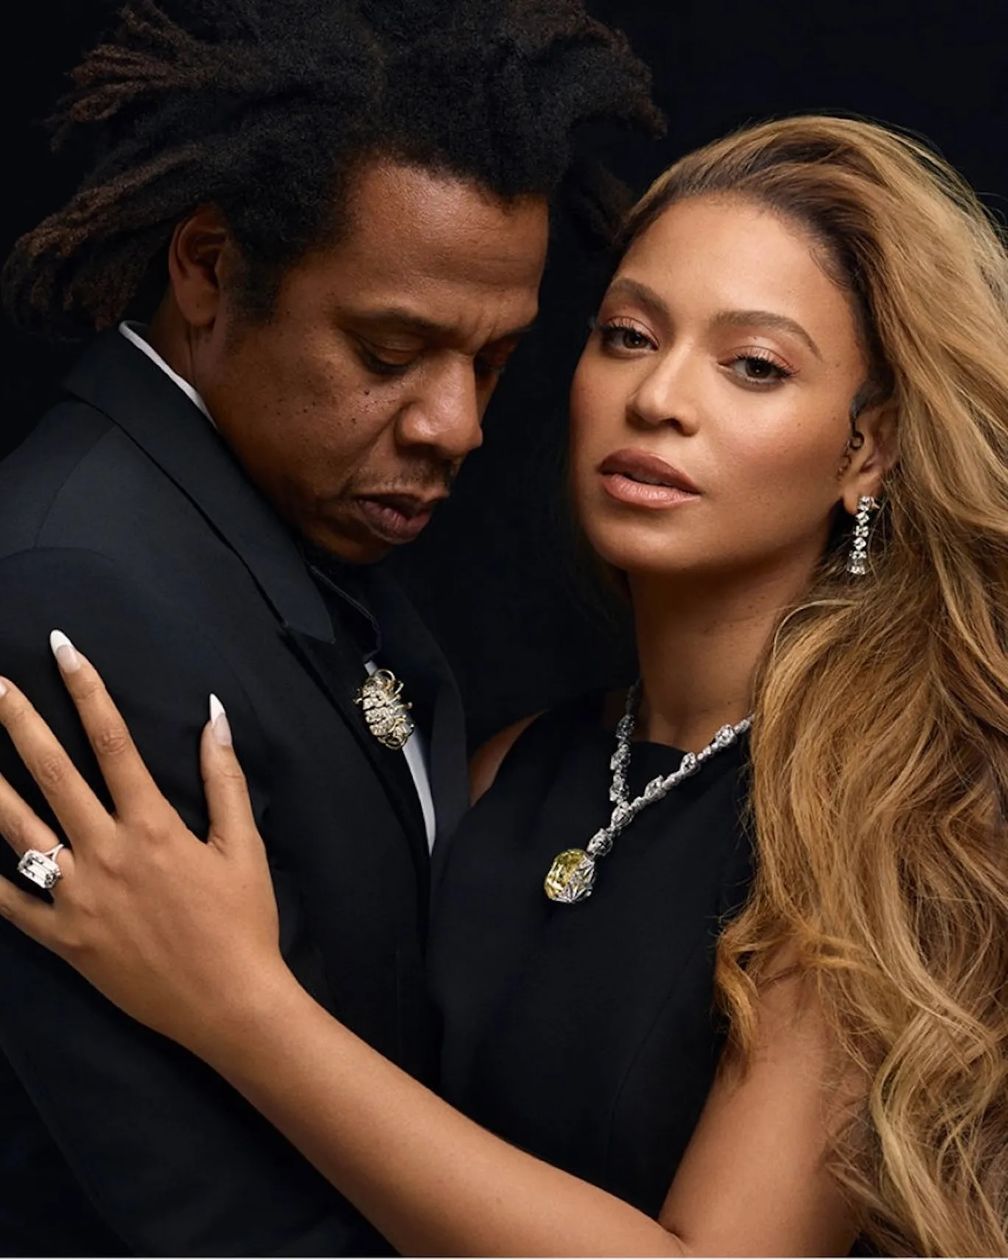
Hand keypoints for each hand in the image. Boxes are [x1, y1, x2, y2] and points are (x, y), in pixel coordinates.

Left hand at [0, 633, 285, 1057]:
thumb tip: (214, 716)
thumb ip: (224, 778)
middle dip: (18, 723)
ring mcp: (79, 897)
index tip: (63, 649)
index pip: (112, 741)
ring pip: (17, 830)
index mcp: (153, 825)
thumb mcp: (244, 846)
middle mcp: (108, 852)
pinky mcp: (64, 939)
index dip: (87, 689)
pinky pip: (11, 905)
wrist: (230, 1004)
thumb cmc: (243, 922)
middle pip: (52, 774)